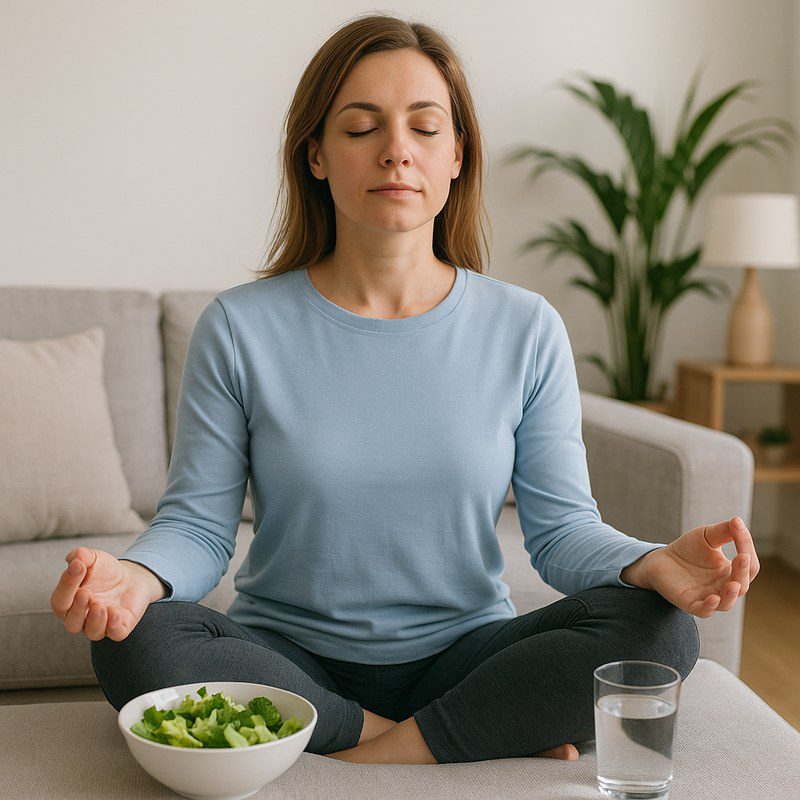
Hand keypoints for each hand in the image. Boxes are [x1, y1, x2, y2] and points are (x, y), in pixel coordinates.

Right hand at [50, 547, 156, 640]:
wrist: (131, 577)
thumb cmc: (105, 571)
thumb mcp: (94, 558)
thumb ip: (82, 556)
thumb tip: (74, 557)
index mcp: (69, 602)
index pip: (60, 601)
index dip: (66, 584)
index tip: (77, 566)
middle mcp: (82, 617)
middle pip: (72, 622)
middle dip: (78, 609)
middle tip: (85, 593)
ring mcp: (101, 624)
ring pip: (92, 632)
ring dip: (95, 620)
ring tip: (100, 605)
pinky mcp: (120, 627)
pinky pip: (114, 633)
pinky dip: (113, 625)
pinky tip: (115, 612)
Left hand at [641, 517, 759, 617]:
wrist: (661, 559)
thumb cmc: (688, 549)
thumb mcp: (706, 536)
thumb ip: (723, 531)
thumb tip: (738, 521)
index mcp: (732, 572)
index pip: (748, 564)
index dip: (746, 546)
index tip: (737, 525)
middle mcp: (724, 587)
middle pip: (741, 585)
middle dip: (742, 572)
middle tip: (742, 557)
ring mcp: (708, 597)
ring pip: (726, 603)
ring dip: (731, 595)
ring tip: (733, 585)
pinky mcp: (690, 603)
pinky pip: (704, 611)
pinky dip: (709, 606)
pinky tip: (712, 598)